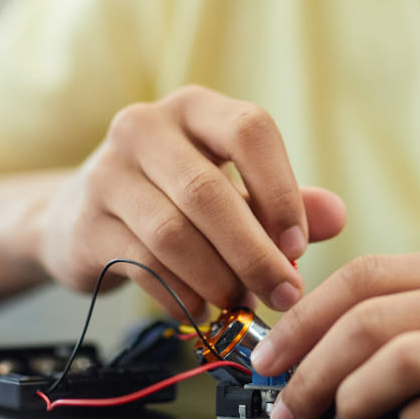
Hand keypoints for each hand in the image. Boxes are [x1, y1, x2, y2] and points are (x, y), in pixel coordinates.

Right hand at [33, 85, 346, 318]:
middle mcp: (145, 127)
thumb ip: (282, 200)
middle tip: (284, 294)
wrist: (82, 215)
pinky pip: (143, 266)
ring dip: (218, 279)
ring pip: (173, 234)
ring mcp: (107, 173)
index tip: (298, 246)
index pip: (249, 130)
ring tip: (242, 304)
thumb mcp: (232, 187)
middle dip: (254, 253)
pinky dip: (182, 296)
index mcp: (194, 108)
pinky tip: (203, 310)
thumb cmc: (175, 197)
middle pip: (208, 191)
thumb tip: (337, 216)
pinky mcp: (86, 224)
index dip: (280, 190)